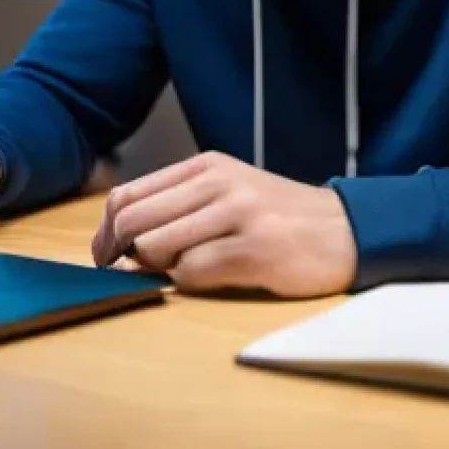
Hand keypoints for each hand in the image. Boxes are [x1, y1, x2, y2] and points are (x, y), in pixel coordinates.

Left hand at [91, 152, 355, 296]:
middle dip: (119, 252)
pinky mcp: (255, 249)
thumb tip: (121, 245)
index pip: (129, 194)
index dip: (105, 230)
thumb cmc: (276, 216)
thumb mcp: (226, 194)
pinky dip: (189, 282)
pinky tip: (212, 277)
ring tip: (183, 268)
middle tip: (124, 273)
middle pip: (134, 220)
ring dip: (158, 267)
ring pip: (157, 246)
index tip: (103, 256)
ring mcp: (237, 214)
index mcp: (204, 166)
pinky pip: (194, 272)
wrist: (345, 229)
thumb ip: (178, 209)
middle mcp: (217, 183)